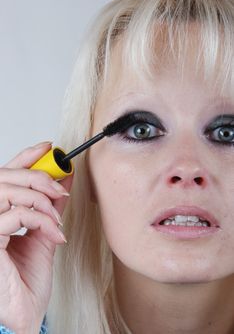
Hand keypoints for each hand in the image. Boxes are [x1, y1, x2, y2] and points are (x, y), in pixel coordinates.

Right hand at [0, 142, 72, 332]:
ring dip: (41, 200)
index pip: (6, 174)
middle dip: (39, 176)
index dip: (26, 157)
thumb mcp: (45, 232)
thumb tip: (65, 180)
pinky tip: (54, 233)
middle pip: (6, 177)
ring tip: (57, 216)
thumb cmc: (28, 278)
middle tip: (60, 187)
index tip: (48, 147)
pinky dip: (41, 220)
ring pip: (9, 192)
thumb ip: (51, 206)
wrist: (26, 311)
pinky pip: (16, 216)